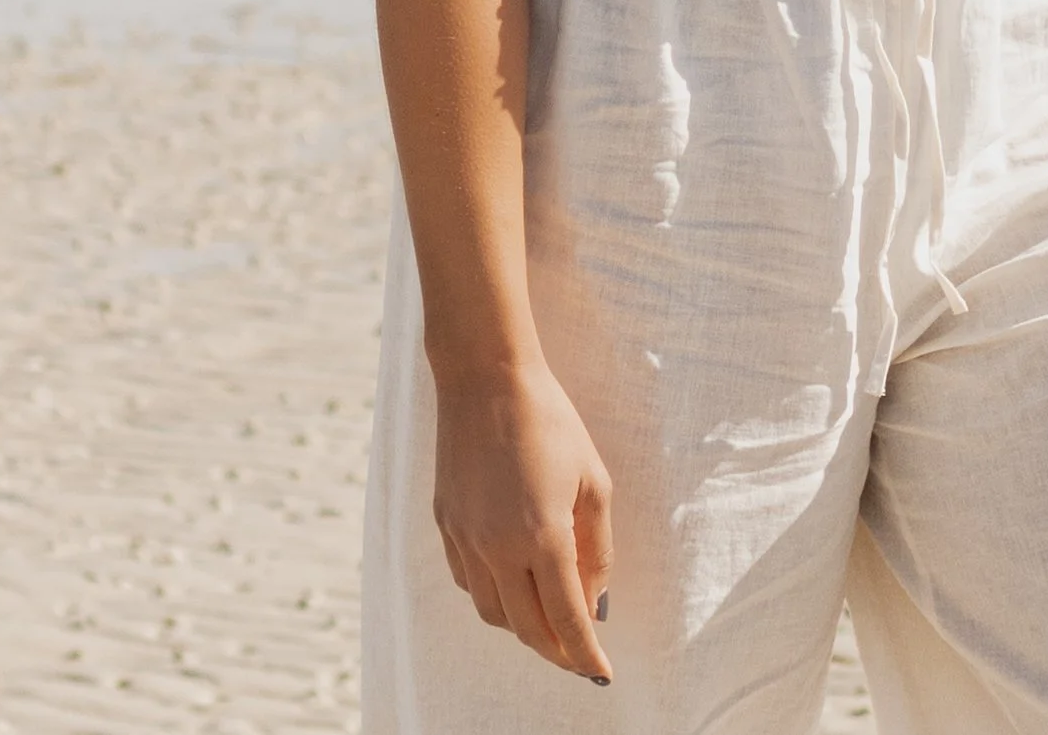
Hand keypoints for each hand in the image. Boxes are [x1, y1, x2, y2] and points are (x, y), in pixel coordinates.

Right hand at [432, 355, 615, 680]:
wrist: (485, 377)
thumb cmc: (549, 420)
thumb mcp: (592, 479)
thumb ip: (596, 546)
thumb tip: (595, 598)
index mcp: (542, 535)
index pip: (566, 618)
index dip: (586, 653)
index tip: (602, 672)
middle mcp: (498, 547)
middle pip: (526, 629)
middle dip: (556, 650)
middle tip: (577, 656)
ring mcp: (465, 538)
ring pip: (493, 613)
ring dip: (522, 628)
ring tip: (548, 622)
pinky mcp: (445, 524)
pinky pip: (470, 583)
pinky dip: (494, 597)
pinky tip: (512, 585)